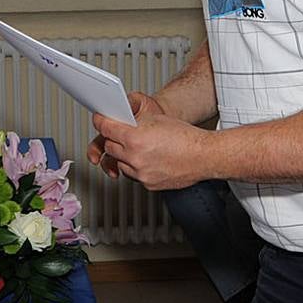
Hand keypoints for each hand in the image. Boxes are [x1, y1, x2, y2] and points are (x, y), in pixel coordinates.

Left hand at [92, 101, 212, 191]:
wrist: (203, 156)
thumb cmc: (184, 136)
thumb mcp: (154, 118)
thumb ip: (133, 120)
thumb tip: (119, 120)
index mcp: (135, 138)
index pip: (105, 129)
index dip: (101, 122)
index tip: (100, 120)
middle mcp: (135, 157)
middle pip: (109, 147)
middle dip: (113, 139)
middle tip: (121, 133)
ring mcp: (140, 173)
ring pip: (119, 163)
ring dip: (124, 155)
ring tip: (139, 147)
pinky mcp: (147, 184)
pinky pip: (133, 175)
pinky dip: (136, 167)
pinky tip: (148, 159)